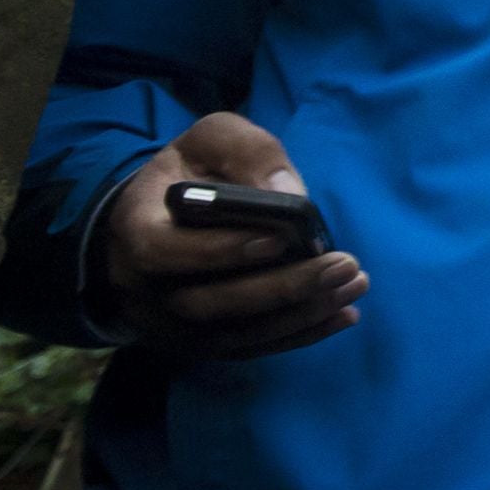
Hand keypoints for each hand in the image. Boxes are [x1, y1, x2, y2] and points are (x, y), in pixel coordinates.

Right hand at [94, 113, 365, 359]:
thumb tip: (290, 195)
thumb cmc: (188, 173)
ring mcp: (168, 324)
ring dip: (300, 314)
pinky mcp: (197, 343)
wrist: (155, 216)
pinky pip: (247, 348)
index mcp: (135, 232)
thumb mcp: (211, 140)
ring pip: (233, 334)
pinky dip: (298, 335)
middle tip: (344, 265)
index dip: (220, 250)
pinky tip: (345, 314)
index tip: (280, 238)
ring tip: (354, 285)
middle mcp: (144, 289)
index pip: (165, 252)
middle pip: (208, 303)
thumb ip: (247, 153)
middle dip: (281, 287)